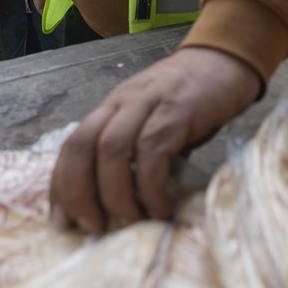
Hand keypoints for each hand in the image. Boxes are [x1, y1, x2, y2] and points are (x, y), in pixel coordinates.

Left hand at [50, 47, 260, 232]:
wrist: (226, 61)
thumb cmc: (190, 97)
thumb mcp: (152, 120)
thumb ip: (135, 151)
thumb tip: (121, 202)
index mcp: (111, 107)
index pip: (72, 145)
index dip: (61, 185)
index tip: (61, 220)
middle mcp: (122, 103)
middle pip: (82, 146)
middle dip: (78, 192)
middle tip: (91, 226)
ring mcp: (147, 105)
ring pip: (112, 150)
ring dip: (115, 194)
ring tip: (129, 221)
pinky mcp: (177, 112)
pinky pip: (152, 153)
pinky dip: (151, 187)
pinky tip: (161, 208)